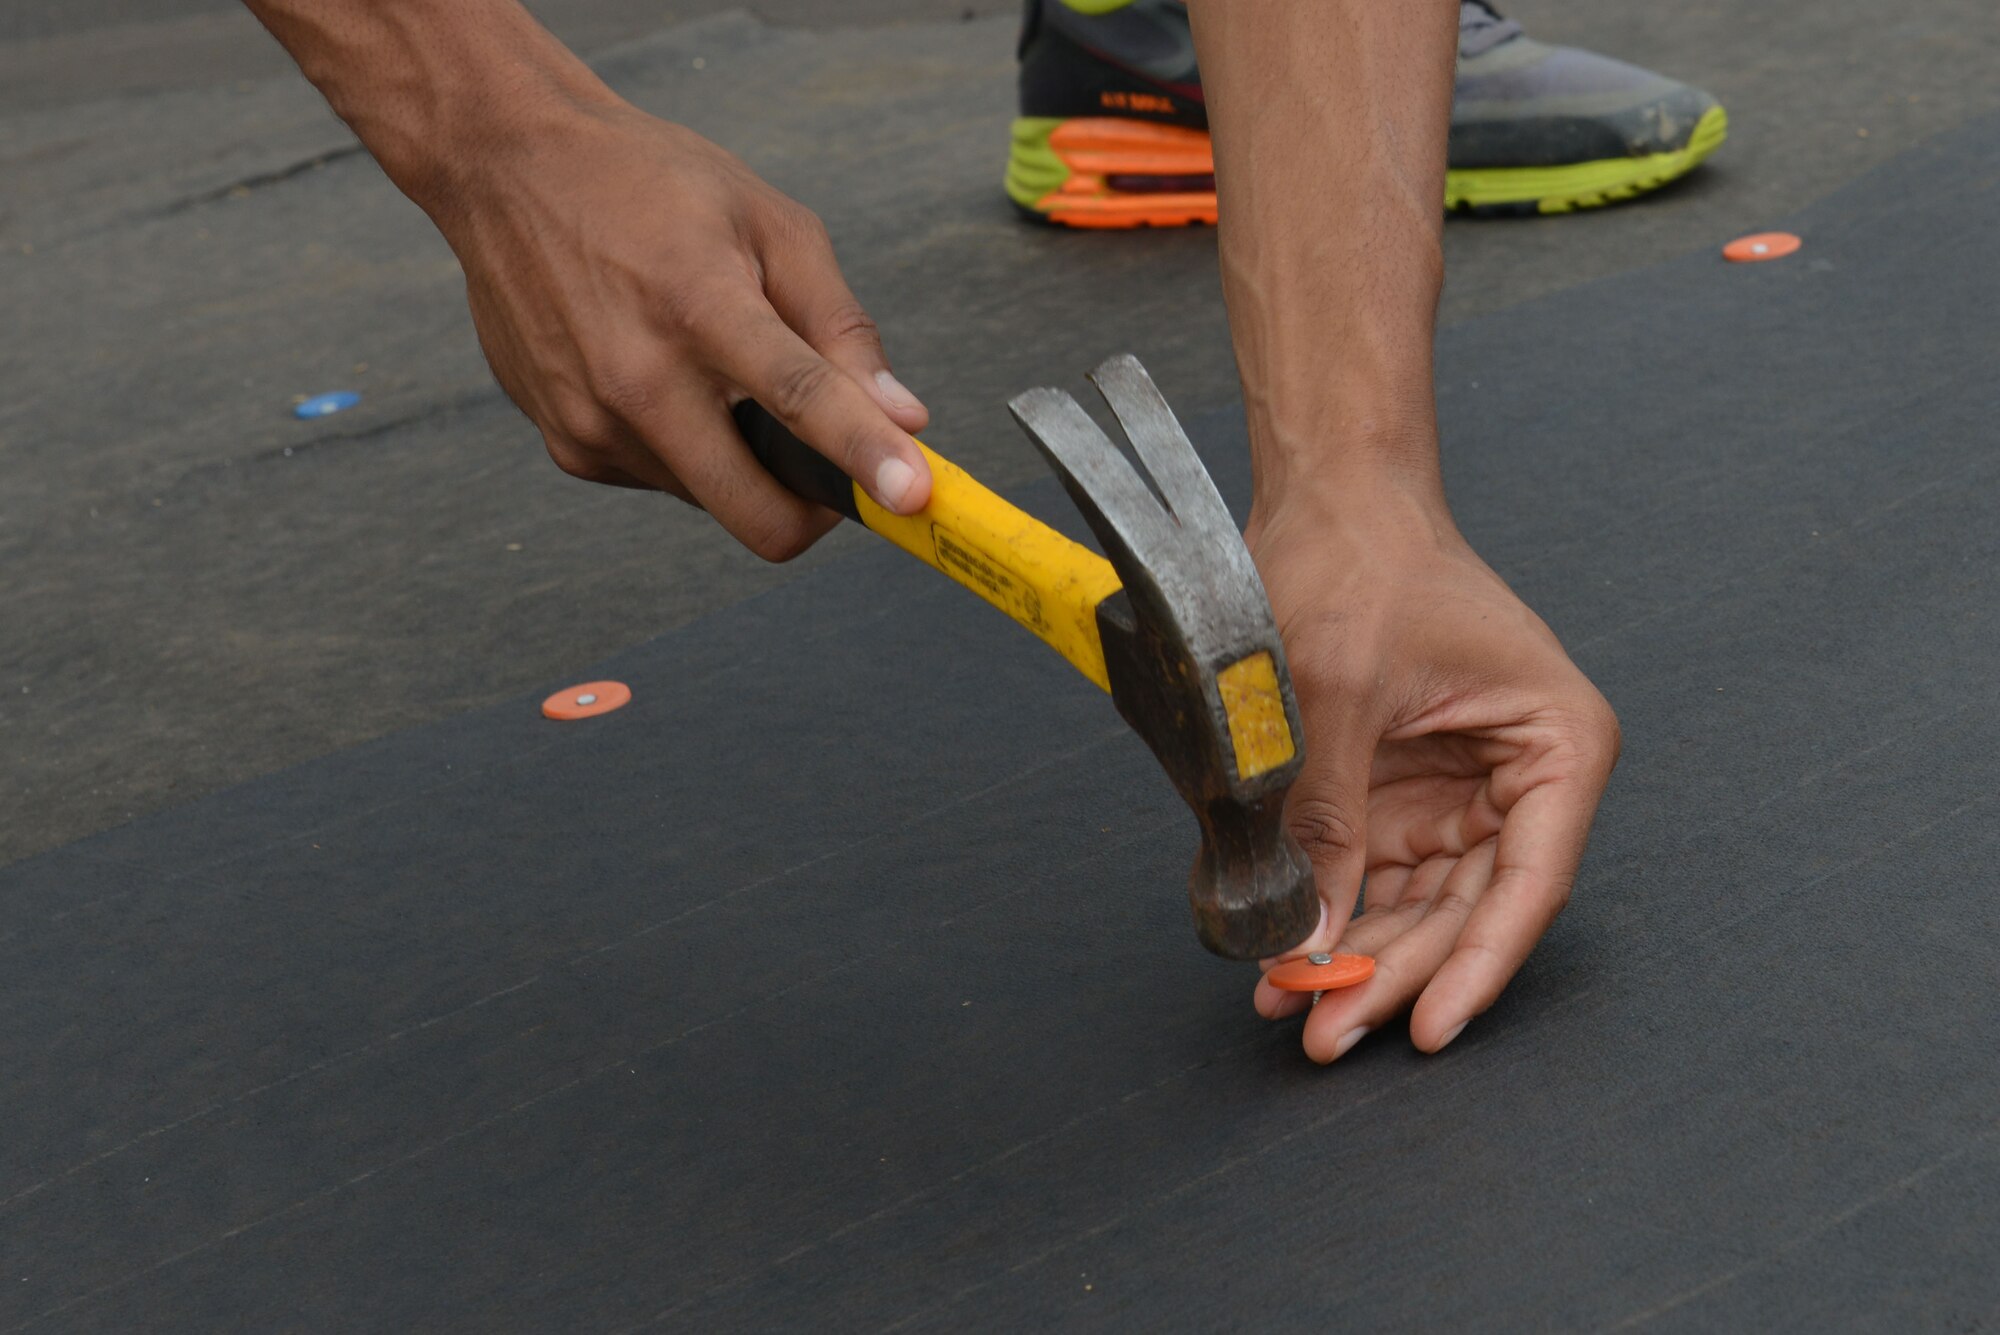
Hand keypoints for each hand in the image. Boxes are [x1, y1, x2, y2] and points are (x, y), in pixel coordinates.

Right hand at [435, 102, 930, 558]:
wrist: (506, 166)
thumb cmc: (644, 184)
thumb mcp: (770, 224)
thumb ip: (842, 327)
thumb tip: (902, 415)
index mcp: (699, 305)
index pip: (801, 402)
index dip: (867, 458)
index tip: (912, 497)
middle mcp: (638, 379)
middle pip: (758, 515)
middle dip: (813, 508)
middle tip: (833, 464)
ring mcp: (594, 423)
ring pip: (716, 500)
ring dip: (742, 463)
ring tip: (718, 375)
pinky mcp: (568, 446)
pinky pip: (664, 482)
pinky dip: (689, 449)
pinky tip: (664, 377)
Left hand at [1245, 486, 1620, 1062]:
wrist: (1326, 499)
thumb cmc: (1360, 560)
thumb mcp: (1337, 692)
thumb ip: (1327, 818)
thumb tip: (1310, 937)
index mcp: (1555, 745)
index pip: (1528, 884)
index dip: (1477, 967)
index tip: (1427, 1028)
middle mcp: (1521, 779)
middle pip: (1469, 911)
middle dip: (1397, 977)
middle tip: (1326, 1032)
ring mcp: (1459, 792)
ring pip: (1420, 908)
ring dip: (1359, 960)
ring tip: (1292, 1009)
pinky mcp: (1401, 793)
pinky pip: (1376, 877)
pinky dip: (1335, 918)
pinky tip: (1286, 959)